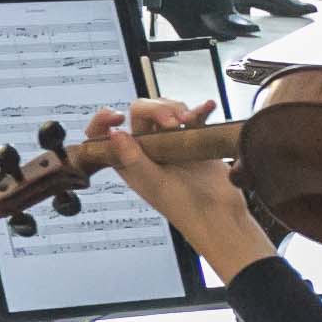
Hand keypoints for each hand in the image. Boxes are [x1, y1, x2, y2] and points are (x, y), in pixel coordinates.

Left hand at [79, 101, 276, 276]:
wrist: (218, 213)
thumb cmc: (183, 207)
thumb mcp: (154, 184)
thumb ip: (133, 158)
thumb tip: (114, 134)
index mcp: (128, 160)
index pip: (105, 134)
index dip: (104, 121)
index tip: (116, 117)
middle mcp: (146, 148)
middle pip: (141, 112)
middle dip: (156, 110)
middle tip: (173, 123)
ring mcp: (169, 141)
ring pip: (166, 109)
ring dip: (176, 109)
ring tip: (189, 121)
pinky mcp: (192, 138)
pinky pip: (192, 116)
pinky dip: (199, 110)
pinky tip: (207, 107)